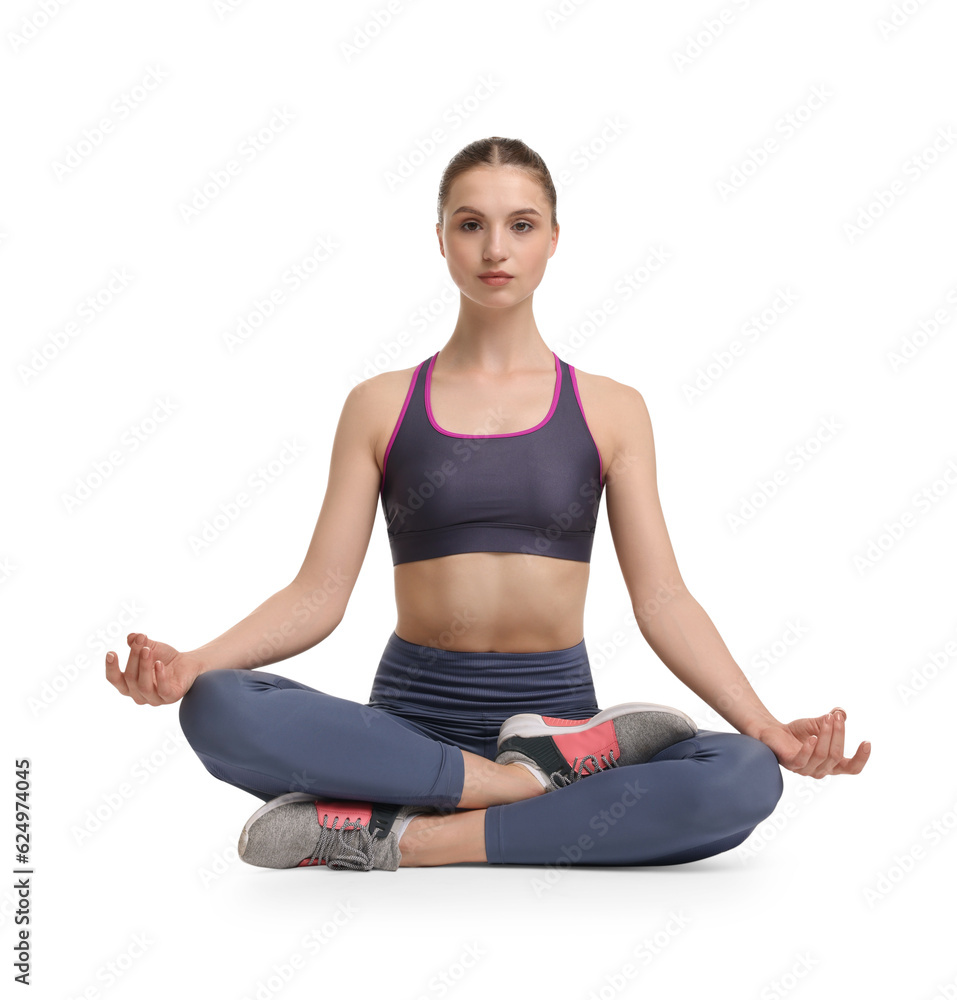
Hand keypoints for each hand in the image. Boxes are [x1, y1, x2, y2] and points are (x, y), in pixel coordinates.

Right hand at [105, 632, 201, 706]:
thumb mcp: (150, 647)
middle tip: (140, 640)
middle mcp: (139, 695)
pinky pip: (162, 690)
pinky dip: (160, 677)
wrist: (189, 663)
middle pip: (130, 678)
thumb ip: (139, 643)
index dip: (111, 668)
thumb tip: (131, 637)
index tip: (111, 653)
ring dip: (144, 667)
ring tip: (147, 650)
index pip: (115, 679)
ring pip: (143, 686)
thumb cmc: (165, 658)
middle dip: (134, 657)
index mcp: (129, 685)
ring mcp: (154, 699)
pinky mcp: (170, 697)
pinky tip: (159, 664)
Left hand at [755, 708, 869, 777]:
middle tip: (836, 716)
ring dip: (826, 735)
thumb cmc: (797, 732)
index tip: (867, 742)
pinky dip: (809, 749)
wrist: (773, 732)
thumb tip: (842, 712)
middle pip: (836, 756)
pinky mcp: (791, 764)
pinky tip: (811, 737)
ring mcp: (805, 769)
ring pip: (822, 755)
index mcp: (831, 764)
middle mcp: (820, 770)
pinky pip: (802, 760)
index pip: (851, 768)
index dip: (861, 758)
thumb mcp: (817, 724)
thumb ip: (832, 721)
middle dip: (839, 734)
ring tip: (826, 718)